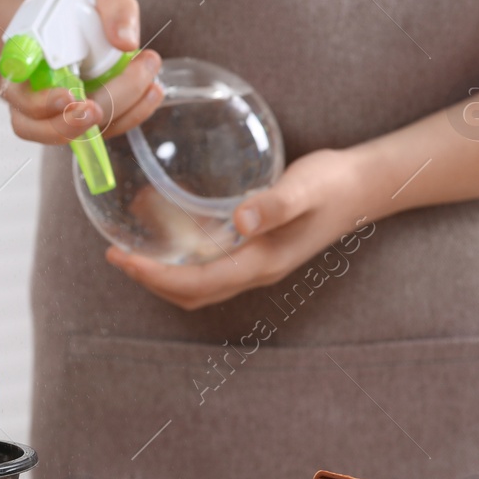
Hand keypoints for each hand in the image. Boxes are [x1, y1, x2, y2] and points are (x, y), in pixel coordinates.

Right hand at [2, 0, 164, 144]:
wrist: (70, 23)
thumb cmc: (75, 11)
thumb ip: (115, 10)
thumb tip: (127, 44)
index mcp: (23, 66)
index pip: (20, 96)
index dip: (41, 103)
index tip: (69, 96)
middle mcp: (30, 98)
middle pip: (47, 123)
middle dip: (90, 111)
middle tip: (128, 83)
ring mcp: (55, 115)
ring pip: (76, 136)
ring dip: (116, 116)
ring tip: (149, 88)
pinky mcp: (81, 122)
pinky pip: (102, 131)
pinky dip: (132, 114)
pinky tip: (154, 90)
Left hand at [105, 148, 370, 309]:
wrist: (362, 187)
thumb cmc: (332, 184)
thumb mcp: (303, 188)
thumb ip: (274, 204)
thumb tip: (240, 221)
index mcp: (261, 263)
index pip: (197, 283)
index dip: (156, 276)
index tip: (123, 259)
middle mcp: (255, 271)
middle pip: (191, 293)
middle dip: (150, 280)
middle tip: (115, 255)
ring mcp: (256, 265)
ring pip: (199, 285)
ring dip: (163, 274)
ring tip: (132, 250)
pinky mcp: (255, 251)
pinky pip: (210, 267)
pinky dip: (182, 259)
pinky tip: (167, 231)